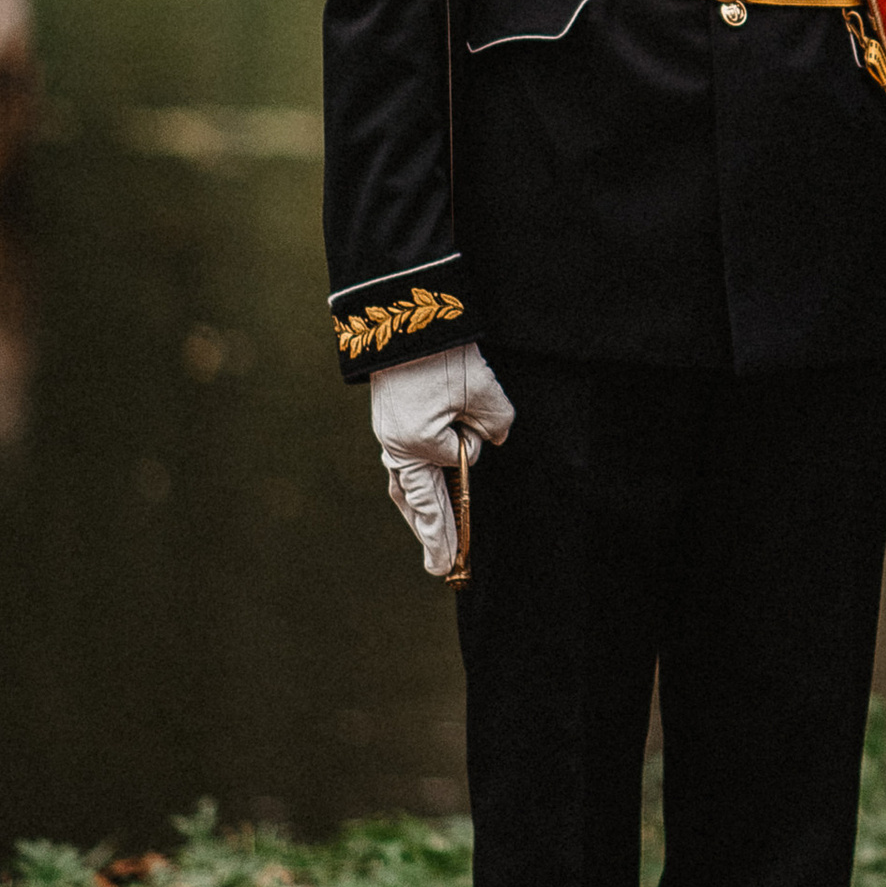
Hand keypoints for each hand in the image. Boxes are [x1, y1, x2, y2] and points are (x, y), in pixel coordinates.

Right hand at [371, 342, 513, 579]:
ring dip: (418, 512)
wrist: (405, 318)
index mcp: (419, 443)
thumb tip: (492, 436)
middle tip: (440, 568)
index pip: (453, 476)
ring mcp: (390, 434)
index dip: (460, 499)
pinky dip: (411, 484)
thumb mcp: (483, 390)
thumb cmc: (442, 356)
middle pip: (416, 501)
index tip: (454, 559)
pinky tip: (416, 492)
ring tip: (428, 539)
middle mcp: (398, 445)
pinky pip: (401, 464)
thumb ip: (494, 423)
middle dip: (431, 534)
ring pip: (403, 485)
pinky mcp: (390, 421)